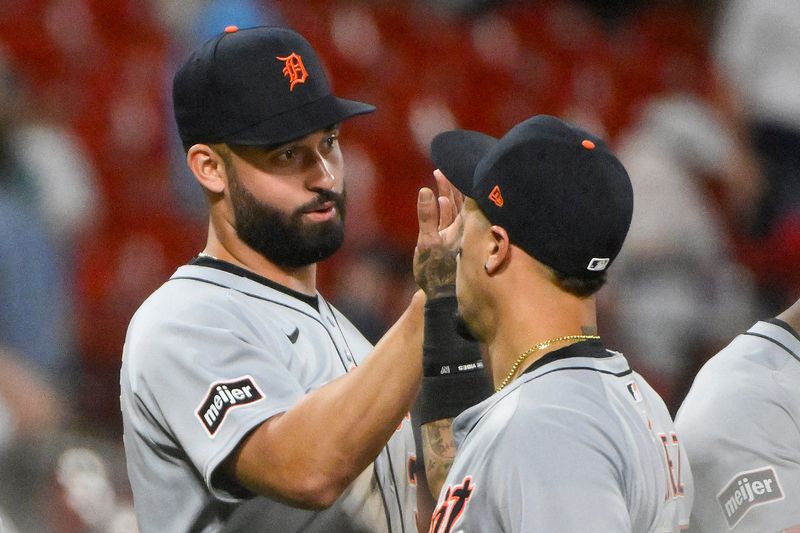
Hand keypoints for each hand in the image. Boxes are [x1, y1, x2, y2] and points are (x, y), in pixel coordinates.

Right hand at [413, 170, 463, 298]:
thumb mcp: (427, 243)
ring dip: (448, 193)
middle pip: (461, 199)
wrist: (440, 294)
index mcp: (463, 225)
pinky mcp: (451, 240)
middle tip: (442, 168)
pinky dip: (446, 207)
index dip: (456, 180)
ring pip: (456, 208)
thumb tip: (426, 191)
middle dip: (452, 183)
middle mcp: (464, 227)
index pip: (463, 196)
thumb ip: (427, 216)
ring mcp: (458, 234)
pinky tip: (441, 200)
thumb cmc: (435, 270)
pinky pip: (451, 218)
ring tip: (441, 177)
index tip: (448, 166)